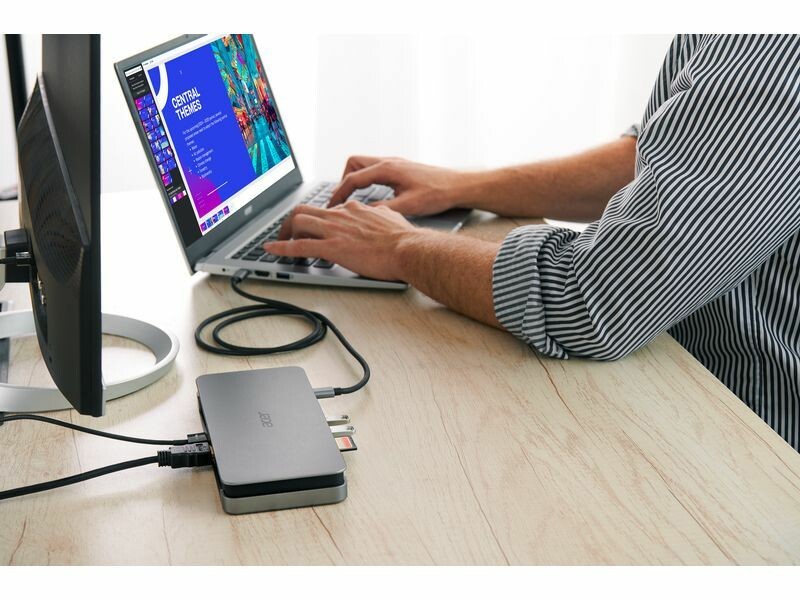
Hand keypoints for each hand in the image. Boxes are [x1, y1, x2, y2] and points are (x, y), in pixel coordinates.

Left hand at [265, 200, 422, 280]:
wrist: (408, 249)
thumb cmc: (404, 239)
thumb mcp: (391, 217)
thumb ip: (380, 214)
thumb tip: (380, 213)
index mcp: (353, 209)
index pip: (326, 209)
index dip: (315, 219)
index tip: (312, 227)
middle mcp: (340, 215)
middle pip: (304, 210)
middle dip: (291, 223)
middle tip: (287, 235)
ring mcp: (334, 231)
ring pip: (297, 223)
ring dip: (284, 234)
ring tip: (279, 245)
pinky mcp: (331, 248)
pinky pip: (299, 246)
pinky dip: (281, 249)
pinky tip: (272, 251)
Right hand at [327, 156, 464, 215]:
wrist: (459, 186)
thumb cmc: (438, 193)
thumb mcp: (408, 206)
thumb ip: (383, 210)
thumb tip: (363, 215)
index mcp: (387, 169)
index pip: (352, 178)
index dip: (338, 194)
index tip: (331, 208)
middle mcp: (389, 162)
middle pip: (354, 164)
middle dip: (343, 181)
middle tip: (340, 200)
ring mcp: (396, 164)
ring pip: (365, 166)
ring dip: (355, 180)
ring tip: (352, 199)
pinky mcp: (402, 169)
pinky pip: (375, 170)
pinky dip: (367, 181)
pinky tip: (372, 196)